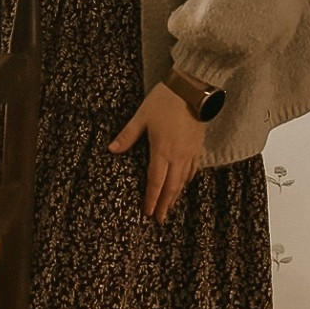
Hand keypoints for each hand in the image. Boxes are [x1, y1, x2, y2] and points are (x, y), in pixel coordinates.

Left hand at [109, 82, 206, 222]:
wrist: (192, 89)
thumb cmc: (164, 101)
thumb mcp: (141, 116)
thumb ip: (127, 135)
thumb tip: (112, 149)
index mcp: (161, 150)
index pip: (155, 181)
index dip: (151, 198)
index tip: (147, 212)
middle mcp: (177, 156)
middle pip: (171, 186)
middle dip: (164, 204)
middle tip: (159, 219)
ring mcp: (190, 152)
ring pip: (183, 180)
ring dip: (176, 196)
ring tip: (169, 207)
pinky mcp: (198, 146)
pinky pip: (193, 169)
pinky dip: (188, 180)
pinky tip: (185, 184)